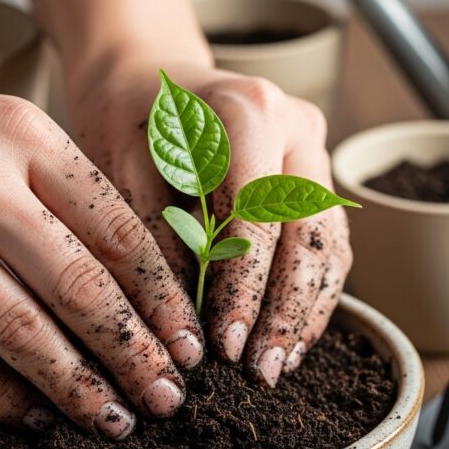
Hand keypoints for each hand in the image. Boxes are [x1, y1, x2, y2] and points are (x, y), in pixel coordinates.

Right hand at [0, 40, 202, 438]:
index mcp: (24, 134)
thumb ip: (63, 187)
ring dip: (76, 385)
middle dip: (136, 352)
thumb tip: (136, 272)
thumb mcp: (0, 125)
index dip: (163, 295)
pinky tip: (30, 412)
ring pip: (20, 328)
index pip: (119, 228)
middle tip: (168, 393)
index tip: (189, 339)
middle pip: (81, 286)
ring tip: (112, 416)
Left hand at [69, 59, 351, 387]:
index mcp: (247, 108)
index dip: (243, 286)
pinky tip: (289, 339)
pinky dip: (313, 296)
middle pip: (305, 232)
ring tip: (276, 367)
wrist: (148, 77)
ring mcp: (314, 152)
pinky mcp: (317, 179)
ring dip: (304, 311)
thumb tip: (184, 322)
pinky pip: (329, 244)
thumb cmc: (126, 119)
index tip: (225, 344)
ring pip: (328, 243)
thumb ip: (154, 235)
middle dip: (282, 310)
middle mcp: (296, 127)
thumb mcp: (119, 168)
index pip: (255, 212)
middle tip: (257, 371)